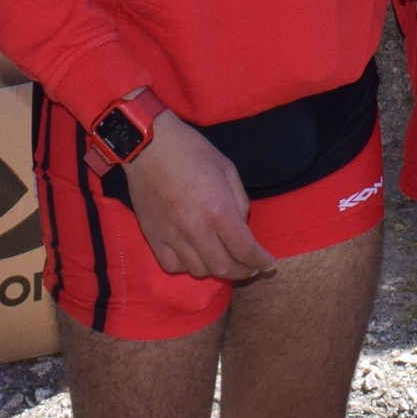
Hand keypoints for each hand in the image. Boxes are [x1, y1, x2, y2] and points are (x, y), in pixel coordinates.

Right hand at [120, 113, 275, 282]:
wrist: (147, 145)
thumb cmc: (191, 151)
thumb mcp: (227, 169)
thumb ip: (239, 202)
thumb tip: (242, 227)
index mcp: (218, 209)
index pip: (245, 249)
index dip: (261, 262)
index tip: (269, 265)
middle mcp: (195, 228)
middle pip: (224, 268)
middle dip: (243, 271)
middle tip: (250, 268)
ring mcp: (171, 235)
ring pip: (198, 270)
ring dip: (215, 268)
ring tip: (222, 258)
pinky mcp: (152, 237)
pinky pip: (173, 266)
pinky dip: (187, 266)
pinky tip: (193, 255)